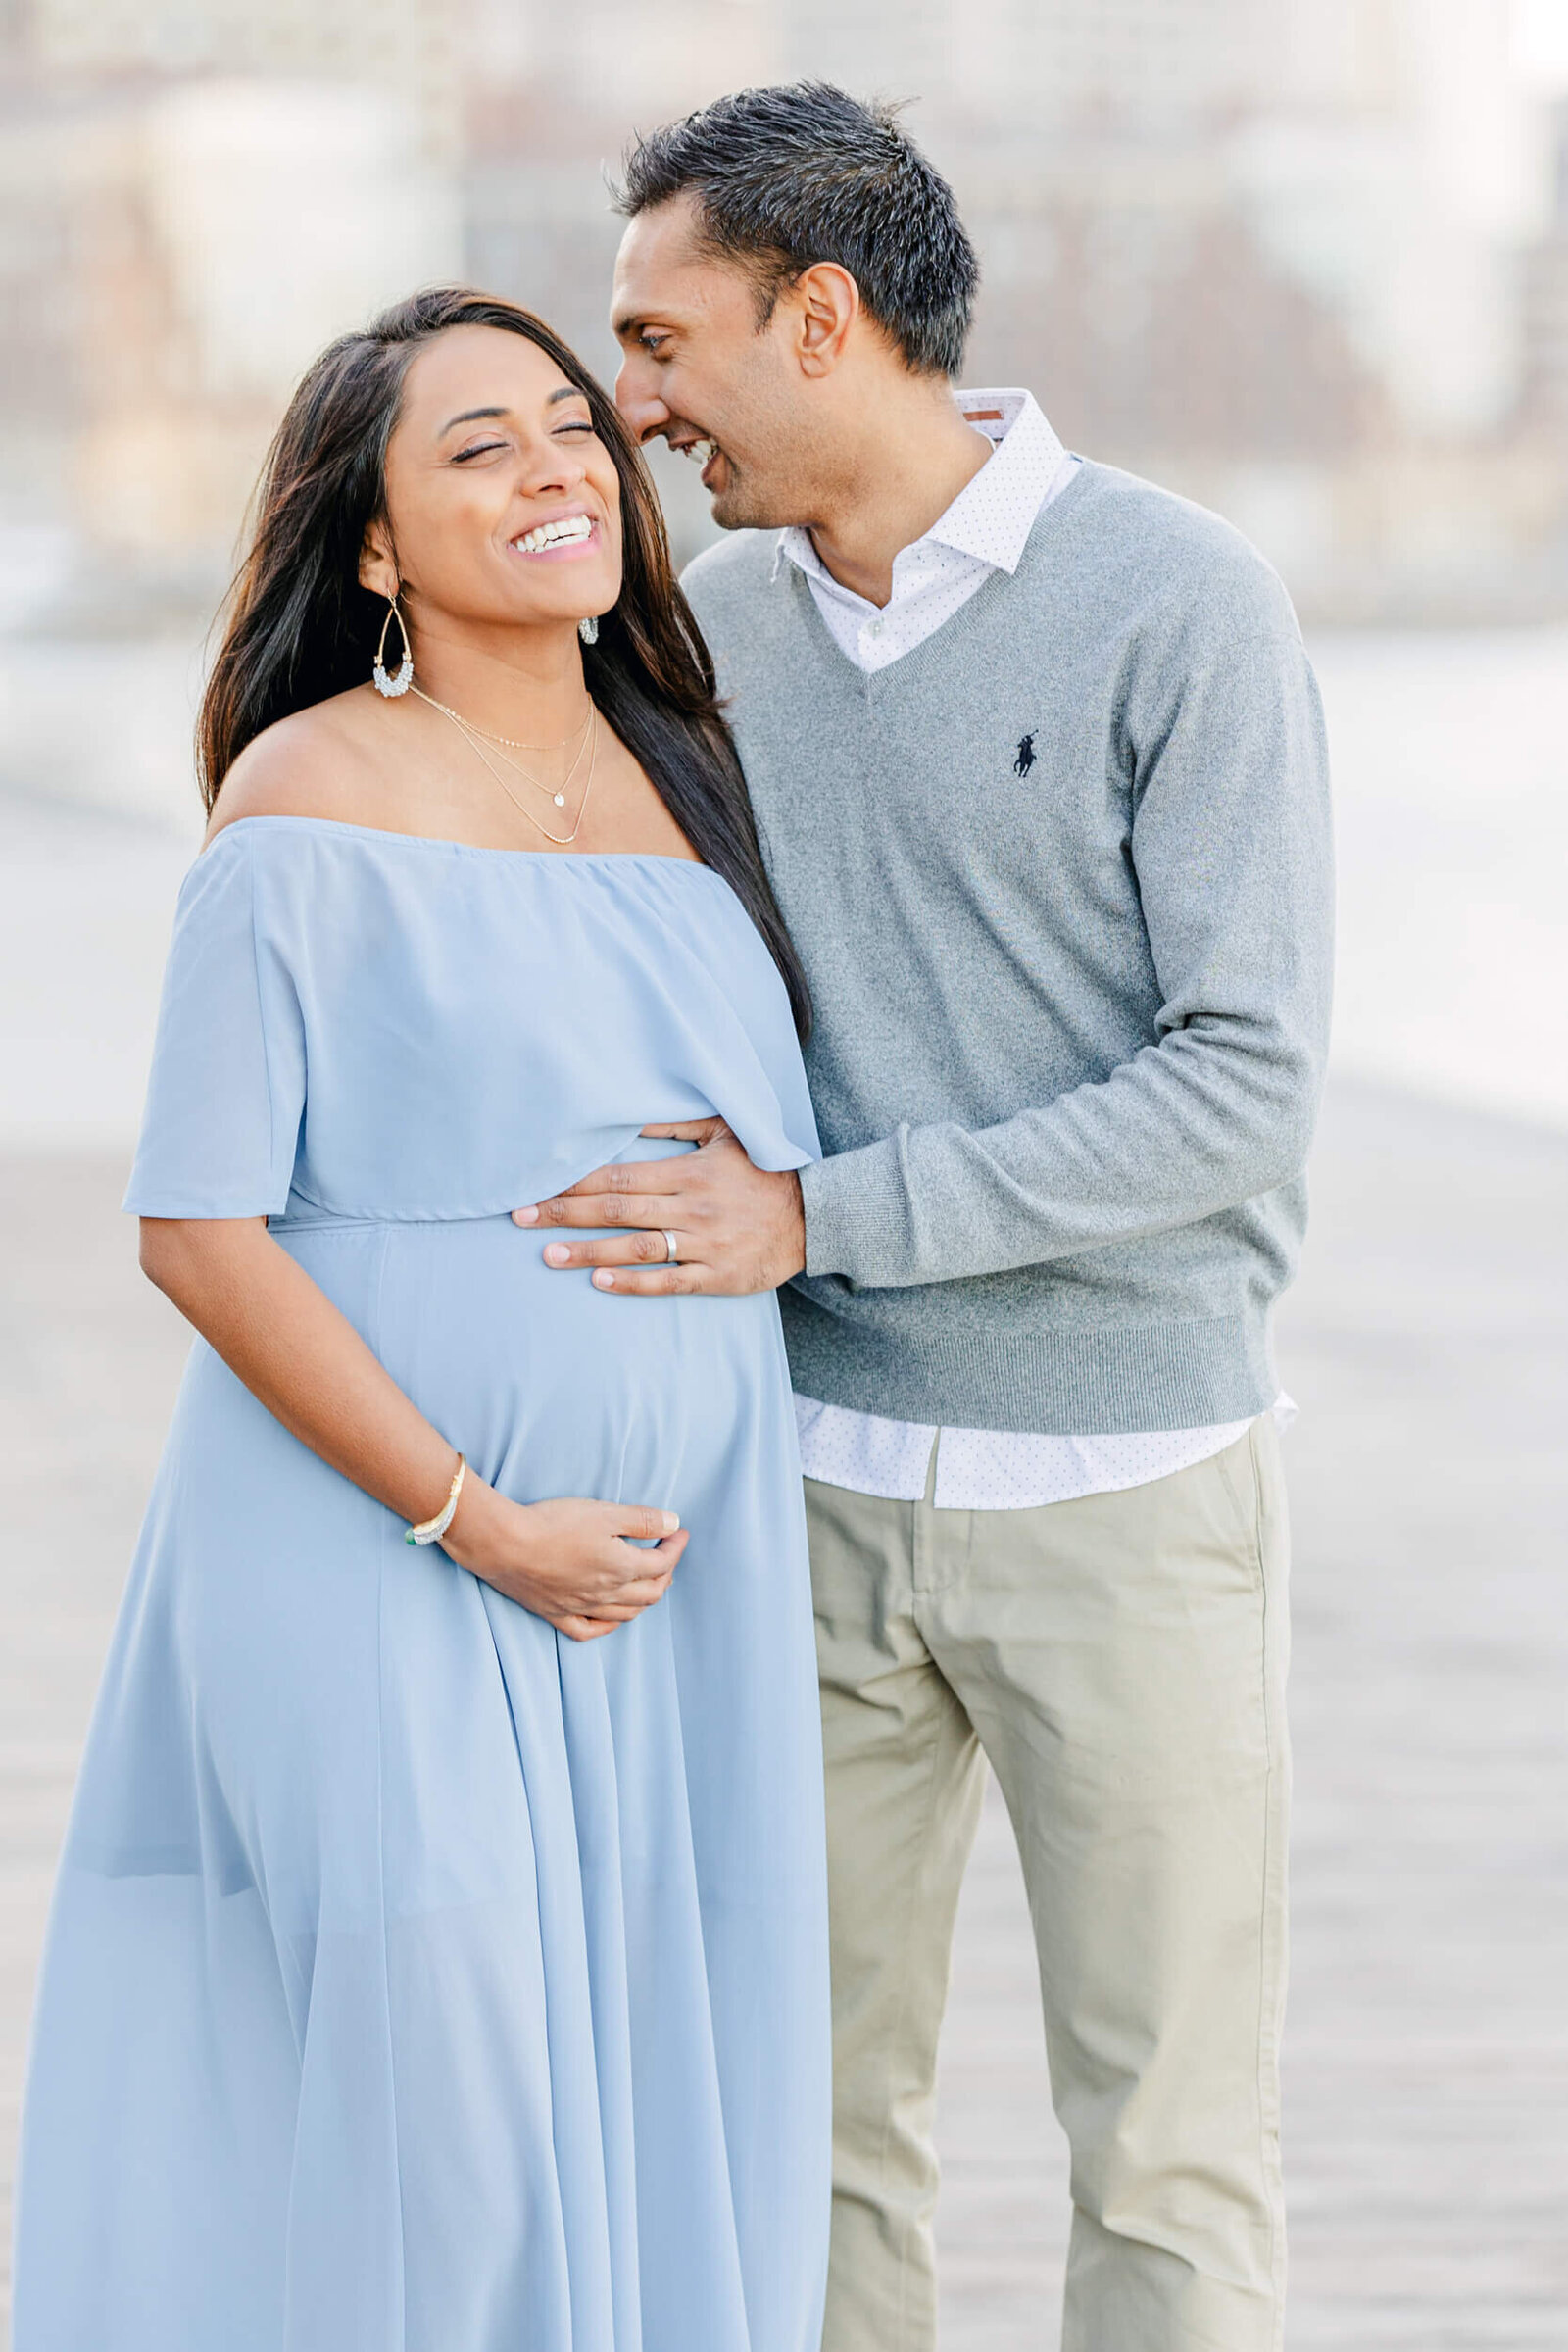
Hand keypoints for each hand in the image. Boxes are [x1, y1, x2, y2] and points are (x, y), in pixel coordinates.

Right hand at [444, 1476, 688, 1641]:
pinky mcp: (557, 1614)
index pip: (662, 1563)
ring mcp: (582, 1608)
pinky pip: (590, 1629)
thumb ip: (642, 1520)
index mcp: (621, 1568)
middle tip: (667, 1554)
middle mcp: (606, 1594)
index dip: (675, 1547)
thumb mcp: (604, 1513)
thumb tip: (674, 1523)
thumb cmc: (553, 1523)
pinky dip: (608, 1625)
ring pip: (626, 1614)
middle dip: (665, 1573)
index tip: (679, 1532)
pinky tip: (611, 1617)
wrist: (504, 1544)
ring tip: (649, 1583)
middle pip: (649, 1593)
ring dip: (644, 1599)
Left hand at [513, 1119, 806, 1295]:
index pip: (619, 1178)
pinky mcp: (717, 1277)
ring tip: (548, 1255)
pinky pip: (668, 1282)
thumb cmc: (764, 1172)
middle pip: (617, 1212)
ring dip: (588, 1251)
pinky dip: (633, 1283)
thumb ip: (675, 1126)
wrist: (814, 1217)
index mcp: (689, 1173)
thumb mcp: (725, 1133)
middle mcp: (692, 1209)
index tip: (536, 1187)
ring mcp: (704, 1245)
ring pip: (636, 1249)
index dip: (574, 1183)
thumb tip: (628, 1120)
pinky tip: (599, 1281)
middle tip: (521, 1218)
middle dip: (565, 1213)